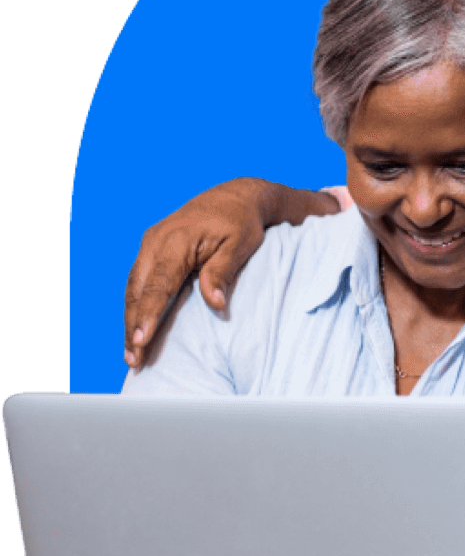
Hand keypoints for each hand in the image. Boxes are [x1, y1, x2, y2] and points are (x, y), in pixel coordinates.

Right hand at [123, 179, 337, 366]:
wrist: (236, 196)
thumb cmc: (241, 222)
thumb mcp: (240, 245)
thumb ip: (222, 272)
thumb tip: (215, 304)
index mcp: (176, 241)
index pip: (157, 285)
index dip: (147, 315)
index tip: (140, 340)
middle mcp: (156, 241)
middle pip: (137, 290)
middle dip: (132, 325)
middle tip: (133, 359)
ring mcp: (151, 244)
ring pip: (133, 287)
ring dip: (130, 319)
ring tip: (131, 351)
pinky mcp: (152, 248)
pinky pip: (138, 280)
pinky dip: (136, 305)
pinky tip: (136, 326)